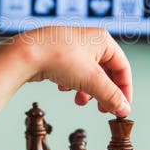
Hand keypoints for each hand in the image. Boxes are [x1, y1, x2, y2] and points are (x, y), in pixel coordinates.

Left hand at [0, 26, 131, 126]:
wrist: (25, 54)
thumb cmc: (58, 58)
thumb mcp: (90, 80)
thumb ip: (110, 96)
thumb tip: (124, 109)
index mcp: (103, 40)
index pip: (123, 68)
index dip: (124, 90)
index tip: (122, 109)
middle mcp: (90, 40)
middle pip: (106, 72)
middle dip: (103, 92)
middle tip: (101, 109)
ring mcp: (73, 46)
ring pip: (88, 73)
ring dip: (87, 90)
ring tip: (79, 101)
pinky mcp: (58, 53)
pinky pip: (73, 71)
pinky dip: (72, 83)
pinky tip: (63, 88)